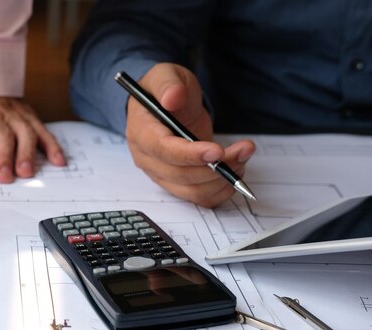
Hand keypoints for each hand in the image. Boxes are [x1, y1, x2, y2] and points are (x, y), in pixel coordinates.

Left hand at [0, 92, 65, 182]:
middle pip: (2, 136)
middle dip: (4, 157)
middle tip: (4, 177)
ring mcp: (16, 117)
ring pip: (24, 134)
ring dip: (27, 153)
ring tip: (27, 172)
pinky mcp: (30, 119)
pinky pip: (43, 132)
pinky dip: (53, 146)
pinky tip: (59, 162)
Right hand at [125, 63, 255, 206]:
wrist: (168, 104)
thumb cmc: (165, 90)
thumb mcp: (166, 75)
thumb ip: (168, 84)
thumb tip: (172, 98)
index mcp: (141, 132)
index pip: (163, 151)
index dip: (190, 154)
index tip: (217, 150)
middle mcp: (148, 159)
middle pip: (181, 175)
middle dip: (216, 166)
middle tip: (244, 149)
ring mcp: (162, 174)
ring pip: (193, 190)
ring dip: (222, 179)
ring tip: (242, 157)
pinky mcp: (177, 183)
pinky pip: (199, 197)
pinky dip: (221, 190)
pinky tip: (234, 171)